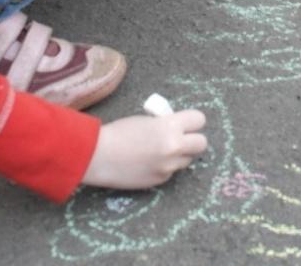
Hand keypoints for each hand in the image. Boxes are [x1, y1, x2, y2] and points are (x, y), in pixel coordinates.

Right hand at [81, 110, 207, 189]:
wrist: (98, 156)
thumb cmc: (118, 133)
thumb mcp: (146, 121)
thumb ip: (166, 125)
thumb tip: (177, 129)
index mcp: (170, 126)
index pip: (199, 120)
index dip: (193, 121)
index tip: (186, 124)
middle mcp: (174, 147)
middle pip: (202, 143)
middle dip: (193, 141)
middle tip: (181, 140)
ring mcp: (168, 166)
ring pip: (187, 160)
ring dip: (179, 156)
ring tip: (161, 153)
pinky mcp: (160, 180)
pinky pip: (171, 172)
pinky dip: (164, 168)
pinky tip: (148, 164)